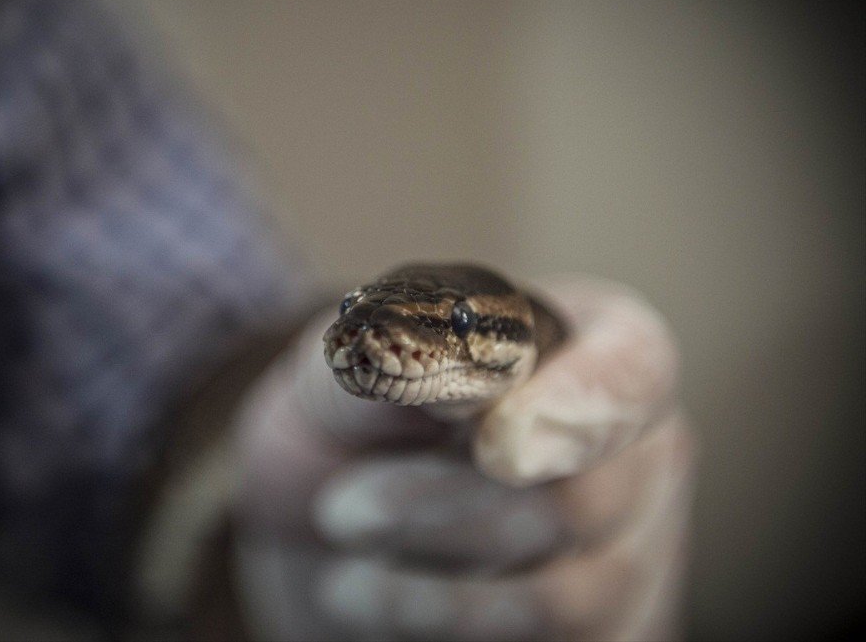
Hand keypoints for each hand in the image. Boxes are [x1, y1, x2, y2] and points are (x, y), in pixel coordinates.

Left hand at [232, 276, 695, 640]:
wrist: (328, 523)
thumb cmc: (353, 425)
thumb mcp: (352, 373)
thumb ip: (409, 355)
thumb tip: (463, 374)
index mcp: (593, 350)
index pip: (633, 371)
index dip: (577, 406)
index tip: (498, 444)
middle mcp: (634, 455)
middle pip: (582, 501)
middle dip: (442, 509)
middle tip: (343, 508)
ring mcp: (630, 556)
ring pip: (562, 599)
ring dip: (432, 594)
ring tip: (345, 571)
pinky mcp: (606, 633)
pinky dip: (441, 635)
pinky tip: (376, 607)